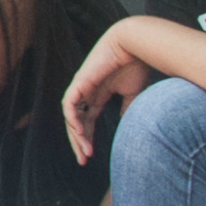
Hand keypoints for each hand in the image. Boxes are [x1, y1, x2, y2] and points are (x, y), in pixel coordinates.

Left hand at [61, 24, 158, 163]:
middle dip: (78, 142)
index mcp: (97, 94)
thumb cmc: (135, 65)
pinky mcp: (80, 81)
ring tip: (84, 151)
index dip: (87, 138)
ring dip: (76, 135)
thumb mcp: (133, 95)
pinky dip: (73, 119)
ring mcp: (81, 86)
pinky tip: (80, 132)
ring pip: (70, 115)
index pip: (87, 121)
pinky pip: (69, 104)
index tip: (91, 156)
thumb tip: (128, 130)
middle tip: (83, 160)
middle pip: (76, 122)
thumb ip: (127, 111)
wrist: (135, 45)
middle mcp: (86, 91)